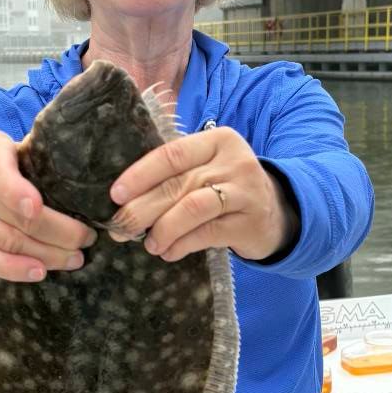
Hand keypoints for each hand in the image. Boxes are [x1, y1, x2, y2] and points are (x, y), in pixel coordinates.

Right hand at [0, 130, 96, 282]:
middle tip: (87, 239)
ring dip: (45, 254)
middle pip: (15, 217)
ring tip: (74, 258)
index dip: (16, 192)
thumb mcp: (13, 146)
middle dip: (58, 232)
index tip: (37, 208)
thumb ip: (39, 158)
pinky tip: (40, 272)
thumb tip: (86, 177)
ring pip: (6, 241)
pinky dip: (14, 269)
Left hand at [107, 126, 297, 261]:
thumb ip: (174, 176)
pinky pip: (207, 233)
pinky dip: (182, 244)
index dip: (140, 175)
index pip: (171, 154)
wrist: (276, 213)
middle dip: (142, 208)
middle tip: (120, 227)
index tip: (115, 195)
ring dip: (163, 228)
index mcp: (217, 140)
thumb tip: (125, 200)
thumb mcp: (207, 169)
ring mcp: (244, 192)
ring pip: (192, 208)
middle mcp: (233, 162)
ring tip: (149, 244)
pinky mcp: (249, 222)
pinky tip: (169, 252)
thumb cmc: (227, 189)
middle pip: (178, 184)